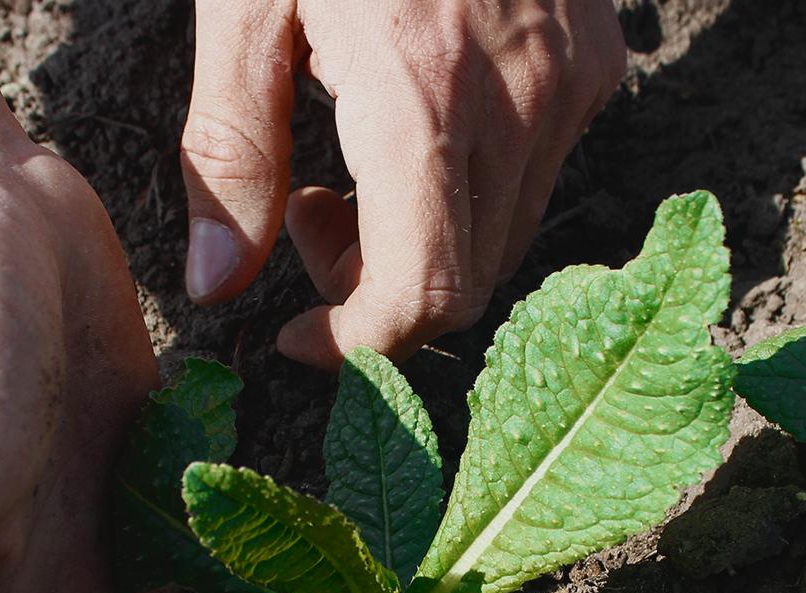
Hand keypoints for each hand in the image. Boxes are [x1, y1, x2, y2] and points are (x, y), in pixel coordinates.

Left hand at [182, 0, 625, 368]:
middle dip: (377, 293)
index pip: (420, 295)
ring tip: (349, 164)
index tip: (300, 340)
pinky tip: (412, 125)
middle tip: (306, 222)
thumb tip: (214, 287)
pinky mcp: (591, 63)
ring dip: (418, 246)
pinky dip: (464, 194)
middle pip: (464, 286)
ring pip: (499, 241)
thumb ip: (229, 156)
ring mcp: (569, 84)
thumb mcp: (245, 1)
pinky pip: (530, 179)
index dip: (358, 346)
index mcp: (422, 94)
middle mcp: (519, 105)